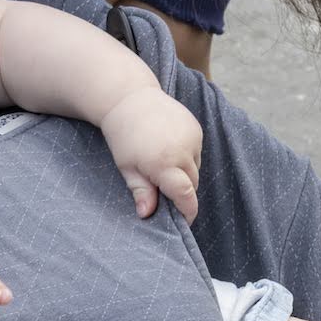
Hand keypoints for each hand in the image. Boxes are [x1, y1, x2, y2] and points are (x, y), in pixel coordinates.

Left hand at [97, 86, 202, 222]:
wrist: (130, 98)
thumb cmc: (123, 135)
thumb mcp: (126, 166)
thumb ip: (141, 191)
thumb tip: (146, 214)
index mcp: (163, 163)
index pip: (185, 195)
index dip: (188, 211)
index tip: (184, 221)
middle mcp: (182, 150)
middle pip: (192, 183)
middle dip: (181, 190)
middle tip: (161, 188)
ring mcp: (192, 138)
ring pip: (195, 168)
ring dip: (184, 173)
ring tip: (161, 162)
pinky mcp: (196, 128)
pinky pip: (196, 152)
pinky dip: (187, 156)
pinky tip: (168, 148)